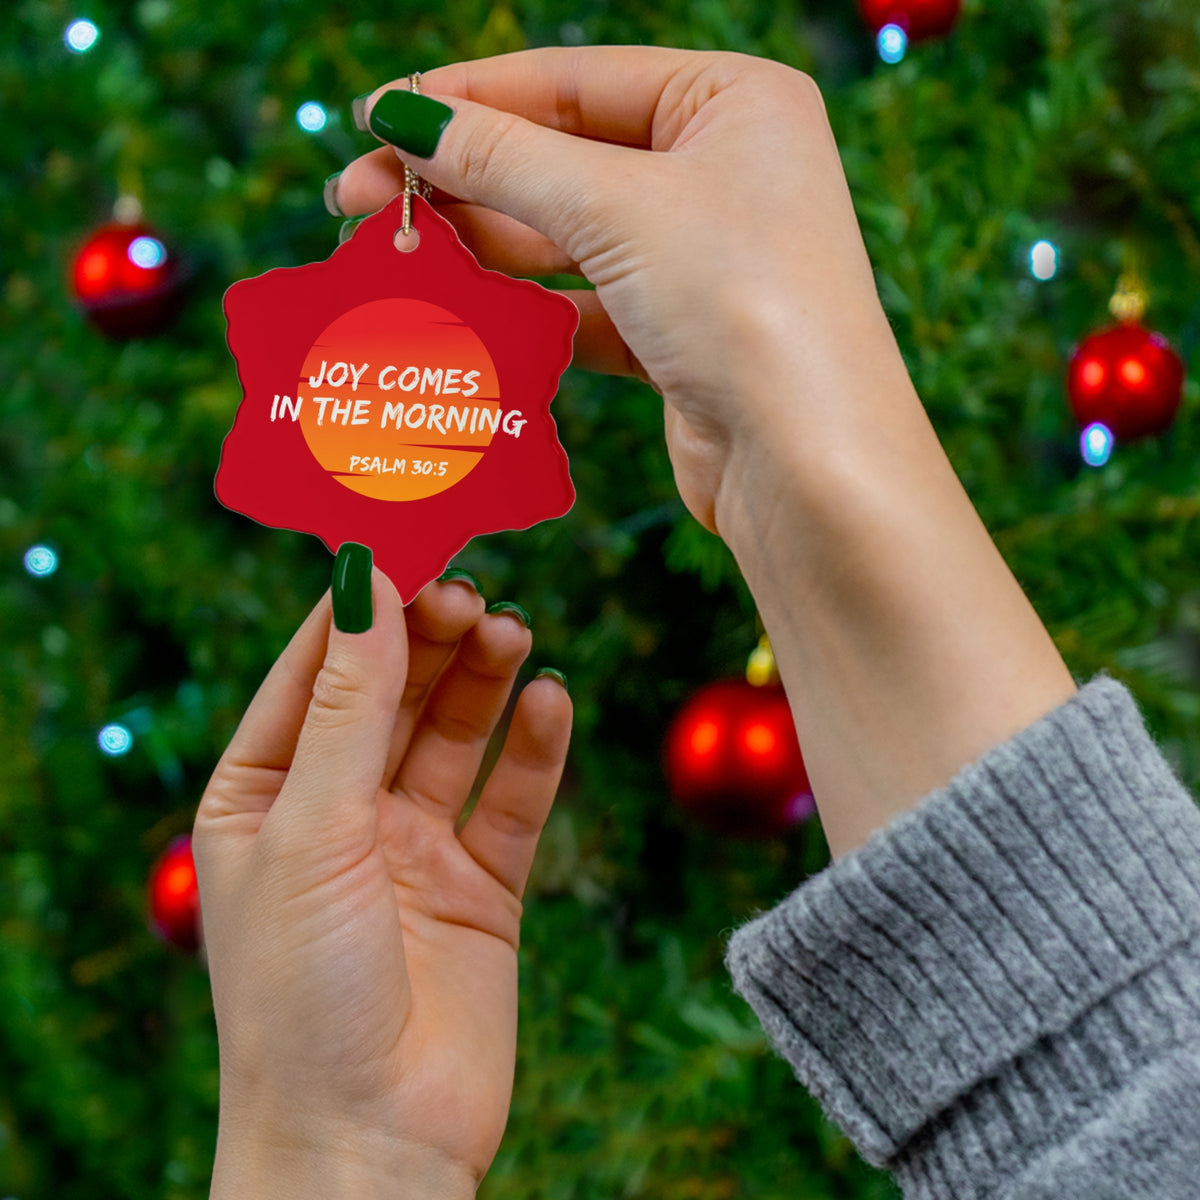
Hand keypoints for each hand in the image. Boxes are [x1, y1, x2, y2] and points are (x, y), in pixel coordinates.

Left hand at [193, 568, 570, 1197]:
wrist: (370, 1145)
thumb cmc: (302, 994)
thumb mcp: (313, 829)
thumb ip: (350, 704)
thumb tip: (367, 580)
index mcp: (265, 795)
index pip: (315, 670)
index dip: (362, 604)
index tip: (409, 538)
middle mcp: (339, 812)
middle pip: (393, 693)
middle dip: (430, 637)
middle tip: (473, 588)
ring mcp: (413, 848)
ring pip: (455, 734)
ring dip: (484, 679)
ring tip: (514, 631)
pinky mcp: (481, 886)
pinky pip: (513, 798)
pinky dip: (535, 748)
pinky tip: (551, 700)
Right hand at [336, 49, 1074, 856]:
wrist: (809, 465)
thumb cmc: (744, 305)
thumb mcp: (616, 208)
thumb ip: (502, 158)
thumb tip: (402, 115)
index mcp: (732, 102)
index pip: (573, 80)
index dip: (467, 99)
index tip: (375, 118)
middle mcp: (722, 171)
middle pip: (562, 158)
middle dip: (459, 178)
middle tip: (357, 200)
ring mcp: (701, 257)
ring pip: (565, 237)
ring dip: (479, 244)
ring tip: (389, 252)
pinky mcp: (679, 334)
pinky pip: (581, 304)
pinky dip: (521, 308)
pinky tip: (456, 310)